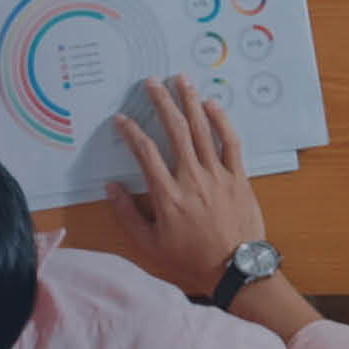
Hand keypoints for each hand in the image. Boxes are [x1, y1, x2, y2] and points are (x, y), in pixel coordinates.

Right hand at [102, 76, 263, 296]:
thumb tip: (110, 187)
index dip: (131, 131)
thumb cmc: (191, 259)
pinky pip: (230, 142)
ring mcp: (217, 175)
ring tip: (181, 79)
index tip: (121, 119)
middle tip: (151, 82)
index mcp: (167, 196)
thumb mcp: (150, 244)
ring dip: (190, 102)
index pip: (145, 153)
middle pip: (175, 131)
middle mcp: (191, 178)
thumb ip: (128, 214)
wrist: (235, 268)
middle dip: (161, 102)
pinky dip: (221, 121)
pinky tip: (212, 104)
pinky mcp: (238, 177)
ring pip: (202, 130)